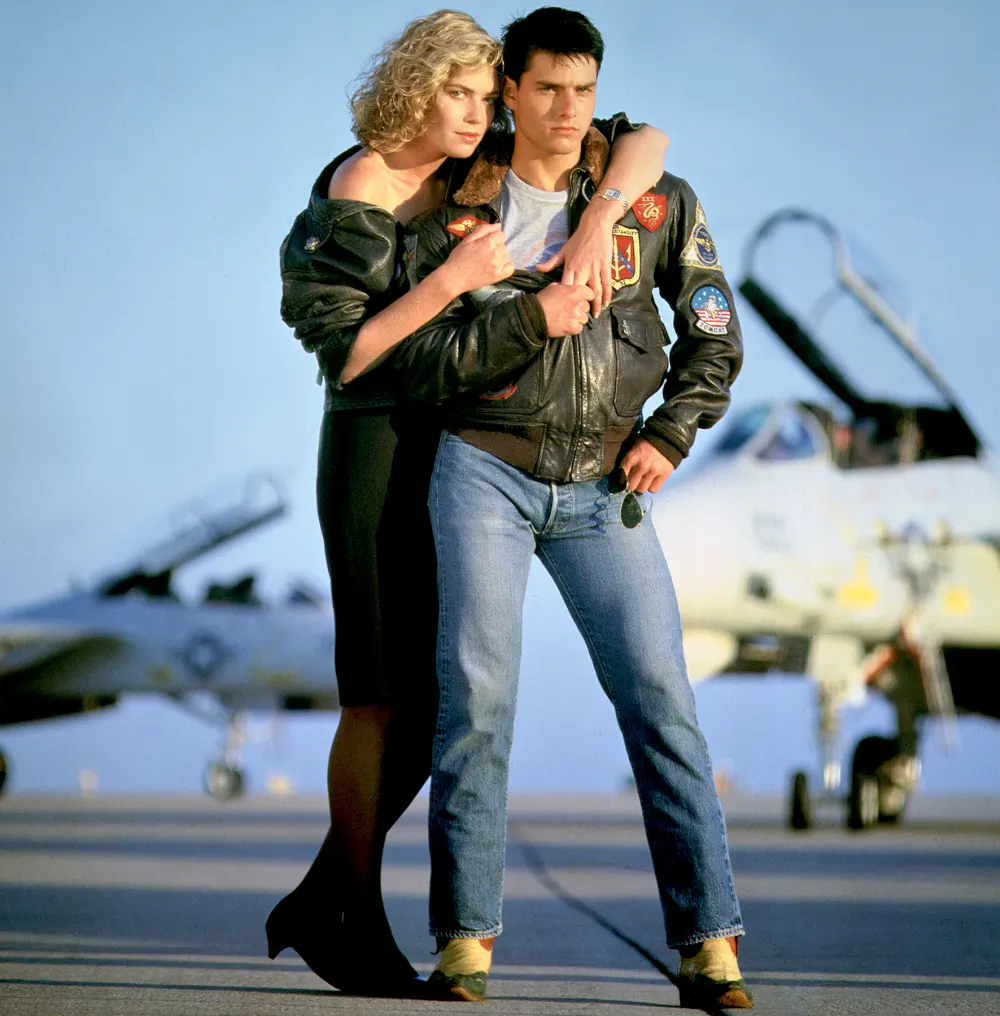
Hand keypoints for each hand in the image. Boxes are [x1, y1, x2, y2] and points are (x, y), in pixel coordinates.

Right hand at [439, 223, 513, 295]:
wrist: (454, 277)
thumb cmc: (459, 257)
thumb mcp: (468, 239)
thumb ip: (484, 229)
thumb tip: (499, 225)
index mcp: (488, 241)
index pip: (501, 234)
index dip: (494, 238)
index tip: (486, 244)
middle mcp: (495, 252)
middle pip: (504, 245)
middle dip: (497, 247)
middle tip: (485, 254)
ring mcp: (498, 265)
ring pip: (507, 256)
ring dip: (501, 257)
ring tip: (489, 261)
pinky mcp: (499, 276)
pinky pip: (511, 268)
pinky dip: (506, 266)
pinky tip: (497, 267)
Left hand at [536, 197, 617, 315]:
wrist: (595, 226)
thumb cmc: (578, 238)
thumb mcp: (563, 250)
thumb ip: (551, 262)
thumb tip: (537, 268)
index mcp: (570, 267)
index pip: (566, 286)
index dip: (565, 299)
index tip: (564, 309)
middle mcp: (582, 269)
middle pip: (581, 292)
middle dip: (581, 305)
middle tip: (580, 317)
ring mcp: (595, 268)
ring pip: (595, 290)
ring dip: (595, 304)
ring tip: (595, 315)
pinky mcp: (605, 266)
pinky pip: (607, 283)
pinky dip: (607, 295)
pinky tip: (606, 304)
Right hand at [536, 282, 595, 336]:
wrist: (534, 315)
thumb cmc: (542, 300)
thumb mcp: (553, 287)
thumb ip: (565, 286)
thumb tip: (568, 286)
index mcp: (575, 291)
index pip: (591, 294)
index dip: (586, 298)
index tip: (582, 300)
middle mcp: (578, 303)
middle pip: (587, 307)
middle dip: (581, 309)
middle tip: (570, 311)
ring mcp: (576, 316)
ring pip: (584, 319)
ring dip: (577, 319)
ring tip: (567, 319)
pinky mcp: (573, 328)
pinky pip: (579, 328)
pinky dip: (574, 328)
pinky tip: (566, 325)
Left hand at [619, 438, 673, 492]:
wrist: (666, 438)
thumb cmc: (646, 444)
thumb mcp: (633, 448)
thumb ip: (627, 462)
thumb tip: (620, 479)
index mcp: (631, 457)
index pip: (621, 477)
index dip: (621, 481)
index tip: (622, 482)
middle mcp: (642, 465)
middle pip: (631, 486)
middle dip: (631, 484)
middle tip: (634, 480)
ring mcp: (654, 470)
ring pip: (642, 489)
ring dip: (641, 486)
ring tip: (644, 479)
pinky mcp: (664, 474)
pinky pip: (653, 489)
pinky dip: (652, 486)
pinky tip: (652, 480)